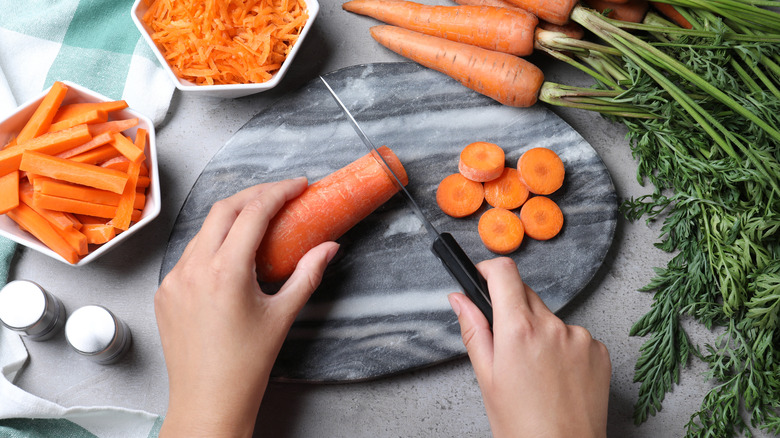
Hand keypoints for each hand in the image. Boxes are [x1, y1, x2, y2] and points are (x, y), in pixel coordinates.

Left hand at [155, 178, 338, 437]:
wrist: (208, 400)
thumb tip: (329, 248)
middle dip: (254, 194)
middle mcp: (194, 269)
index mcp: (225, 272)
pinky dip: (212, 244)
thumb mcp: (283, 315)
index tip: (296, 185)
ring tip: (258, 222)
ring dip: (232, 218)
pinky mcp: (165, 291)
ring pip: (204, 230)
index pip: (252, 212)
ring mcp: (174, 279)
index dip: (278, 191)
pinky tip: (231, 254)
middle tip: (280, 194)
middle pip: (224, 209)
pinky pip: (189, 254)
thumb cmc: (245, 365)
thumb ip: (307, 274)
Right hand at [448, 258, 610, 437]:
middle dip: (511, 309)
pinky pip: (574, 336)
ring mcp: (580, 337)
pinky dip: (563, 348)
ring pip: (550, 317)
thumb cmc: (522, 426)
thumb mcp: (487, 377)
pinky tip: (557, 377)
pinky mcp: (599, 350)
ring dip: (539, 331)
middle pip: (526, 294)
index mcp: (519, 330)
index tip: (483, 277)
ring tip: (535, 371)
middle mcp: (553, 326)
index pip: (505, 272)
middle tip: (506, 345)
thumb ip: (474, 330)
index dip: (489, 270)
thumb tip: (459, 299)